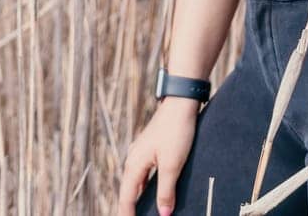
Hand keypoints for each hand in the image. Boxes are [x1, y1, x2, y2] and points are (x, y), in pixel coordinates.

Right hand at [115, 98, 199, 214]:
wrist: (181, 103)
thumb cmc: (176, 131)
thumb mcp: (172, 165)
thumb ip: (166, 191)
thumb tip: (163, 214)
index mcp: (134, 164)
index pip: (126, 197)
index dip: (127, 214)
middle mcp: (133, 158)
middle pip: (128, 190)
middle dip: (130, 207)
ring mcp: (141, 152)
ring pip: (136, 181)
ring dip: (138, 197)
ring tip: (142, 211)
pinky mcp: (150, 147)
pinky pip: (143, 173)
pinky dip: (145, 186)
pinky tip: (153, 190)